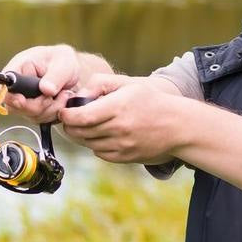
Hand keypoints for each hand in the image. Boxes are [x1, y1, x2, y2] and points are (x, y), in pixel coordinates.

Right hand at [0, 44, 80, 122]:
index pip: (4, 85)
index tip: (22, 100)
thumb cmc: (64, 61)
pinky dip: (53, 114)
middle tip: (53, 95)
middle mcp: (18, 86)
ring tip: (63, 94)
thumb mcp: (63, 63)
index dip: (11, 96)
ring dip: (50, 109)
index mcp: (19, 68)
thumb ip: (55, 76)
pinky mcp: (34, 110)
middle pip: (14, 106)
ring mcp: (25, 100)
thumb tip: (45, 89)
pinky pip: (40, 119)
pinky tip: (61, 101)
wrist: (74, 72)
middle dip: (37, 106)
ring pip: (29, 115)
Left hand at [59, 73, 180, 163]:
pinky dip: (95, 145)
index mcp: (118, 108)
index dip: (67, 115)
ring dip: (82, 135)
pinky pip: (100, 153)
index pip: (81, 117)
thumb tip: (79, 96)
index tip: (64, 111)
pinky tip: (101, 134)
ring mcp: (122, 146)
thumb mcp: (129, 84)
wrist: (178, 126)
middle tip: (69, 118)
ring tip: (85, 124)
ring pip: (88, 144)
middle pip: (81, 132)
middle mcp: (119, 129)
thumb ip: (101, 83)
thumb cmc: (152, 101)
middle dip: (70, 125)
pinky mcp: (125, 158)